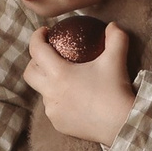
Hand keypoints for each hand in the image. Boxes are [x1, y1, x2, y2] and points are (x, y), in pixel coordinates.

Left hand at [26, 23, 135, 144]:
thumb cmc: (115, 91)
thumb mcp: (116, 60)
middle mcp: (50, 93)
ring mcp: (52, 111)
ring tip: (66, 79)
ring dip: (49, 83)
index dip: (36, 37)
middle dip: (34, 61)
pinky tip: (75, 99)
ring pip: (43, 92)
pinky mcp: (58, 124)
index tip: (44, 32)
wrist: (121, 125)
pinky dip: (60, 101)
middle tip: (48, 55)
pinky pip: (54, 108)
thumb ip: (115, 37)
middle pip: (29, 73)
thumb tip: (112, 25)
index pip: (36, 50)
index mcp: (59, 74)